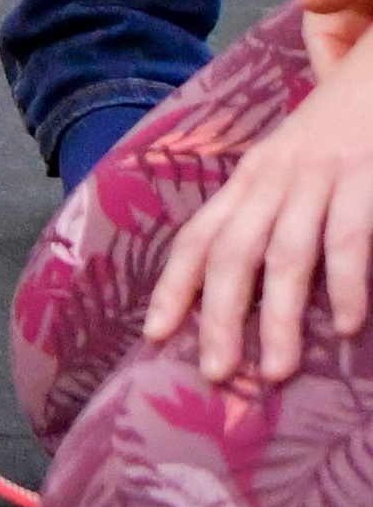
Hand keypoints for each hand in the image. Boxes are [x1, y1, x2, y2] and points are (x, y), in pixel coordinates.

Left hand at [145, 0, 372, 384]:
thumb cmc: (336, 132)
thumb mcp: (289, 170)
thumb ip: (267, 217)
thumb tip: (242, 293)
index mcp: (249, 180)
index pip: (199, 236)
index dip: (173, 285)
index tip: (154, 336)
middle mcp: (273, 179)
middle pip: (231, 252)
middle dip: (218, 315)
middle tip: (215, 374)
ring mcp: (318, 178)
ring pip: (284, 254)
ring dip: (278, 315)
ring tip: (274, 370)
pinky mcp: (362, 178)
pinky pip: (347, 238)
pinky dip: (344, 284)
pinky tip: (346, 326)